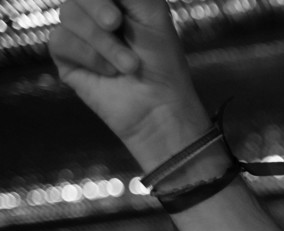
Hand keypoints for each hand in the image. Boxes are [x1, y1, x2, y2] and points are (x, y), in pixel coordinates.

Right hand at [49, 0, 209, 167]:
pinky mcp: (67, 56)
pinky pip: (61, 40)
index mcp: (117, 0)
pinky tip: (110, 72)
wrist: (158, 107)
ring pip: (68, 14)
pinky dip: (89, 55)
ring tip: (129, 65)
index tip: (118, 12)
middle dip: (98, 7)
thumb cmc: (163, 64)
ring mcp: (78, 33)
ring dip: (102, 41)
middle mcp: (94, 11)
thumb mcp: (153, 14)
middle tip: (117, 24)